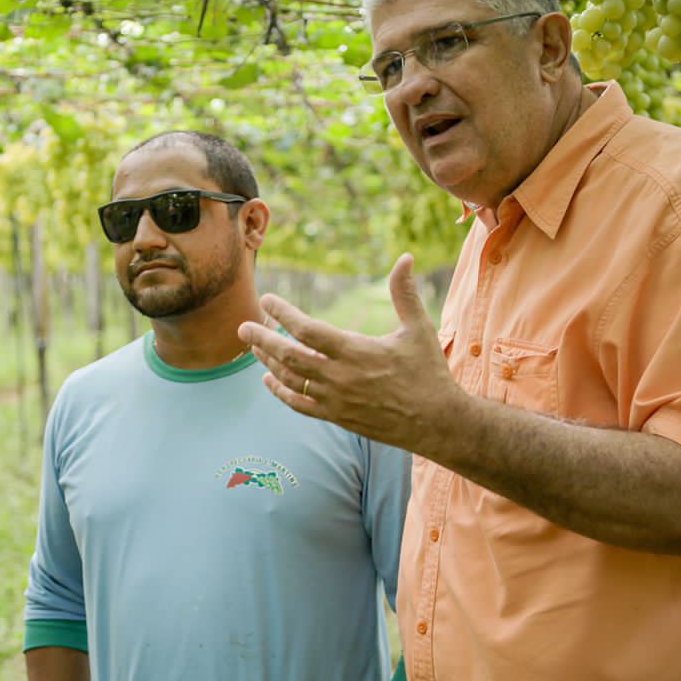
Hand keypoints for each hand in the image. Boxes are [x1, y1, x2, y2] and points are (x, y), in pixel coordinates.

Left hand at [238, 253, 462, 455]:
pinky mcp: (337, 418)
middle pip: (288, 356)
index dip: (283, 313)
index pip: (307, 329)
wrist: (436, 422)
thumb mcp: (419, 329)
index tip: (268, 300)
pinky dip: (280, 391)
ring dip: (268, 362)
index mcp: (356, 351)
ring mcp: (335, 400)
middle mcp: (340, 377)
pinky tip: (269, 380)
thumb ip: (405, 293)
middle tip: (243, 325)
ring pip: (290, 380)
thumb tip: (405, 257)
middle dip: (262, 339)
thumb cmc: (428, 372)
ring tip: (253, 346)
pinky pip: (299, 405)